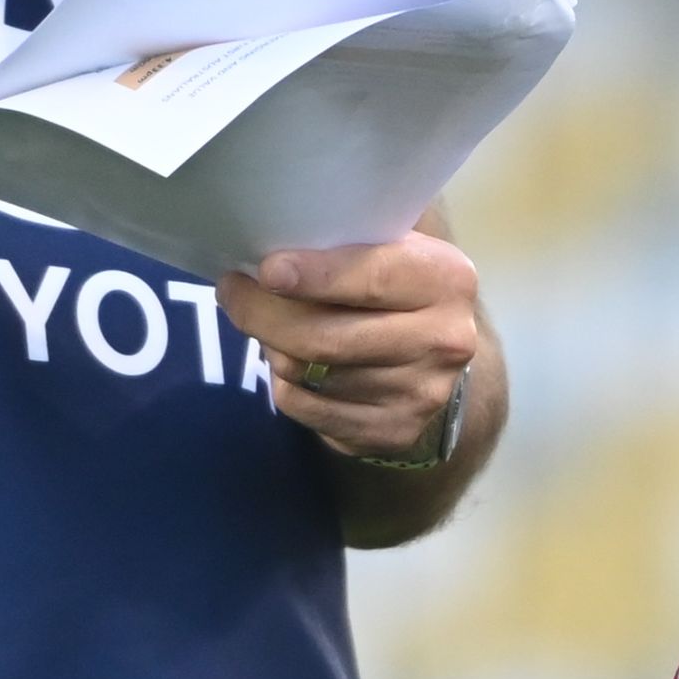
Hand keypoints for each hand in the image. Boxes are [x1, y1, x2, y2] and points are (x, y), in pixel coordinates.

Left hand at [220, 228, 485, 467]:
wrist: (436, 352)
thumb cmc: (396, 286)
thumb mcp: (389, 249)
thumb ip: (344, 245)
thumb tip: (263, 252)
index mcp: (446, 279)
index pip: (373, 277)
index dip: (315, 276)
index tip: (266, 271)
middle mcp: (444, 339)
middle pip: (328, 338)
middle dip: (264, 315)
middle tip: (232, 293)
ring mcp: (421, 393)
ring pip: (309, 374)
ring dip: (272, 348)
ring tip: (270, 327)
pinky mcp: (393, 432)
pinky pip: (306, 409)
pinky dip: (285, 386)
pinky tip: (291, 365)